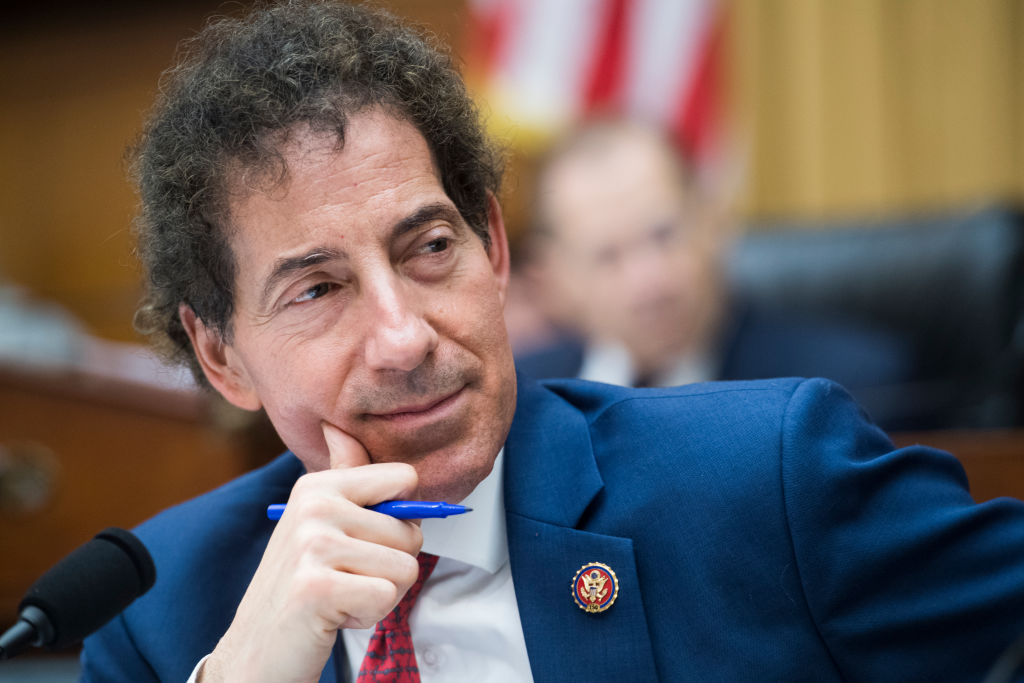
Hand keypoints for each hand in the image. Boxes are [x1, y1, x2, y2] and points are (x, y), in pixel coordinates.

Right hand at [199, 423, 422, 682]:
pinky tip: (335, 614)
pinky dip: (369, 614)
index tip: (366, 539)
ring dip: (381, 593)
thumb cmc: (301, 585)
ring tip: (340, 595)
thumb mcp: (319, 524)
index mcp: (318, 485)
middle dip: (390, 567)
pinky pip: (387, 595)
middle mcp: (314, 506)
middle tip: (346, 579)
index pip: (405, 479)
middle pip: (411, 530)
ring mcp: (313, 545)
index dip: (402, 518)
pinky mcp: (318, 587)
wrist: (257, 650)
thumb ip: (343, 477)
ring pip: (405, 567)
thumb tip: (339, 428)